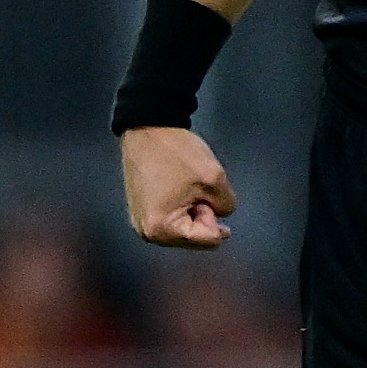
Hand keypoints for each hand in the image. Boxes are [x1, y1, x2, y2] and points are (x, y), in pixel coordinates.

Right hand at [120, 124, 236, 247]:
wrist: (148, 128)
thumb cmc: (177, 154)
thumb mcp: (215, 180)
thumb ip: (226, 206)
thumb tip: (216, 215)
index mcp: (161, 229)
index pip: (207, 240)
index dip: (214, 214)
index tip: (203, 192)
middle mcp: (147, 233)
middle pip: (195, 238)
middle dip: (203, 217)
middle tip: (195, 189)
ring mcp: (141, 222)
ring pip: (185, 229)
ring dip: (193, 211)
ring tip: (185, 186)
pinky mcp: (140, 212)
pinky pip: (172, 219)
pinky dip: (182, 207)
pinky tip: (177, 187)